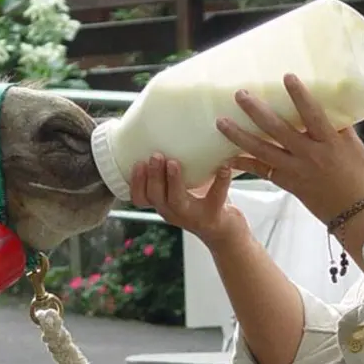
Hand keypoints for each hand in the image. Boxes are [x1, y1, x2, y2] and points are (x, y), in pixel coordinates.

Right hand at [129, 152, 248, 246]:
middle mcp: (174, 213)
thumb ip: (177, 168)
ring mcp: (193, 216)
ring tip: (174, 163)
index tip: (137, 162)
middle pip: (155, 197)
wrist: (228, 233)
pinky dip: (220, 181)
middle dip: (153, 176)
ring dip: (173, 181)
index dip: (136, 182)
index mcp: (164, 204)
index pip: (140, 198)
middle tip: (155, 156)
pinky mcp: (214, 215)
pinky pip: (215, 197)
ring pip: (176, 201)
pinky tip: (225, 166)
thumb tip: (171, 129)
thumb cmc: (204, 202)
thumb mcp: (185, 187)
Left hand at [216, 73, 363, 225]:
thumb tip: (327, 103)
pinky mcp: (287, 183)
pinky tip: (227, 157)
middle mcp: (310, 155)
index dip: (300, 96)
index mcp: (330, 142)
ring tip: (221, 122)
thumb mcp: (354, 147)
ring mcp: (296, 170)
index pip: (313, 114)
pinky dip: (243, 164)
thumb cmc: (359, 177)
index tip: (287, 76)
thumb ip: (338, 126)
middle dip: (256, 111)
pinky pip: (261, 171)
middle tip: (239, 94)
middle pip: (278, 130)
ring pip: (262, 150)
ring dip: (239, 136)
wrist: (355, 213)